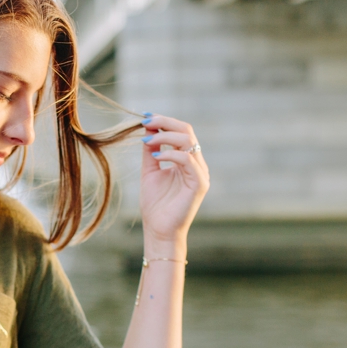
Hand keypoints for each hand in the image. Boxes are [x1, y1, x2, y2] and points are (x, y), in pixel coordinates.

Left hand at [138, 113, 209, 247]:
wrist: (159, 230)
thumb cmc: (155, 205)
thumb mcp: (150, 171)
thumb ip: (151, 151)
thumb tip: (147, 128)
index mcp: (187, 160)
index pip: (181, 132)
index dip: (164, 121)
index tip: (145, 117)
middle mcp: (197, 164)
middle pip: (187, 131)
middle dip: (166, 123)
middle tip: (146, 122)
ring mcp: (200, 173)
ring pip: (188, 142)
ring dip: (165, 137)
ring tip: (148, 141)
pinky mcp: (199, 184)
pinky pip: (188, 160)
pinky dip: (170, 155)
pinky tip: (155, 157)